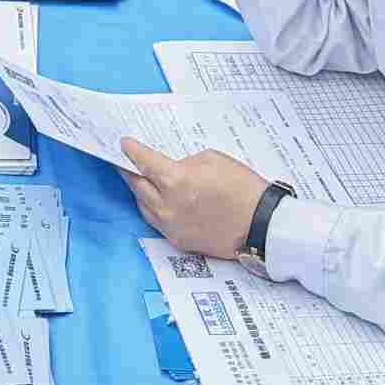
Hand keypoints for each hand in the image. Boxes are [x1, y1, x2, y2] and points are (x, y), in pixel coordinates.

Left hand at [120, 138, 268, 260]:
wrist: (261, 224)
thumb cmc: (241, 187)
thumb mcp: (212, 159)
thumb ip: (185, 163)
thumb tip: (172, 169)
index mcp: (175, 181)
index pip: (144, 162)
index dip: (132, 151)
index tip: (124, 144)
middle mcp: (168, 206)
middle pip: (137, 186)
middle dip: (129, 171)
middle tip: (124, 161)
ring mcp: (172, 226)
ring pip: (143, 206)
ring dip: (139, 192)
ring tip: (138, 180)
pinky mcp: (179, 241)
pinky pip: (156, 222)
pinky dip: (152, 209)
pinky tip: (155, 201)